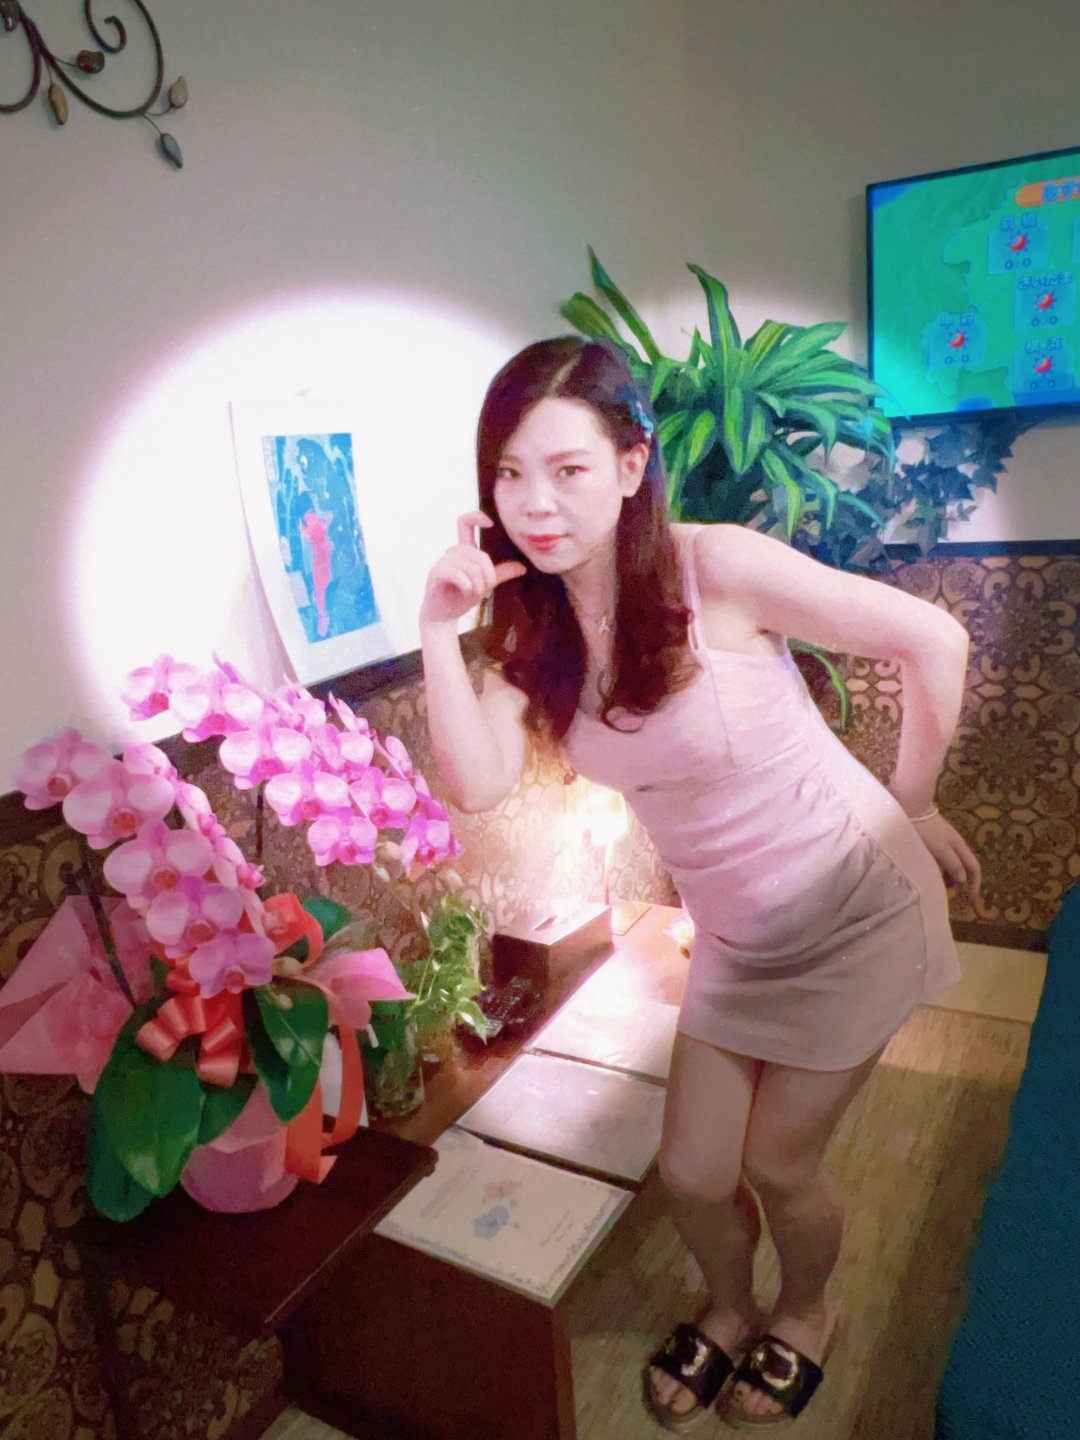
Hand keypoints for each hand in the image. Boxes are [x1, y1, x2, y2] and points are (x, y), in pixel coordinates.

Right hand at [419, 511, 527, 627]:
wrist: (443, 616)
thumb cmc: (460, 598)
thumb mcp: (485, 585)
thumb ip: (500, 574)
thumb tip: (522, 568)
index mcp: (464, 551)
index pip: (464, 523)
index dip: (476, 517)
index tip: (490, 523)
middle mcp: (452, 553)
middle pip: (478, 554)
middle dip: (487, 574)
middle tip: (486, 589)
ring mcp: (442, 562)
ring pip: (470, 565)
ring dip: (477, 583)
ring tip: (474, 593)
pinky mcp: (436, 573)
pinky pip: (457, 574)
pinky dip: (466, 585)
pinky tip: (466, 592)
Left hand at [911, 813, 982, 904]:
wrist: (911, 807)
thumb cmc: (924, 828)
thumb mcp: (939, 848)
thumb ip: (952, 863)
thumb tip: (964, 878)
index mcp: (959, 846)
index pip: (974, 867)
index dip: (975, 882)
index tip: (972, 897)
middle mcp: (955, 844)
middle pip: (964, 866)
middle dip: (962, 882)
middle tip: (953, 896)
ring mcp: (944, 842)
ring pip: (952, 863)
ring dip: (951, 877)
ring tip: (943, 888)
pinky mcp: (933, 840)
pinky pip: (942, 859)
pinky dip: (942, 869)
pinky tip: (934, 874)